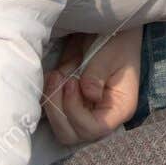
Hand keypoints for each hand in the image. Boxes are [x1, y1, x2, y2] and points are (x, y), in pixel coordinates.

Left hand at [41, 27, 141, 145]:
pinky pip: (52, 112)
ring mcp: (83, 111)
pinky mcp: (69, 103)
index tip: (71, 82)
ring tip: (56, 75)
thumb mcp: (110, 53)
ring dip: (52, 102)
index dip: (76, 111)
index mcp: (118, 108)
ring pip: (59, 127)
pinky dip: (47, 97)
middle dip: (59, 110)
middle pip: (72, 135)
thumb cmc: (116, 40)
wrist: (107, 29)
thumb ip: (97, 74)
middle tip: (59, 78)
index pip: (95, 129)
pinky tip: (52, 75)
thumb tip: (88, 94)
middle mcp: (100, 115)